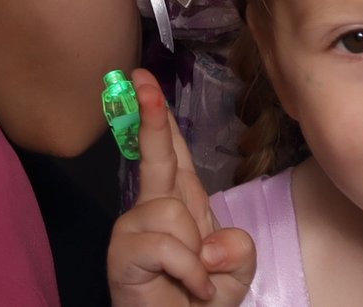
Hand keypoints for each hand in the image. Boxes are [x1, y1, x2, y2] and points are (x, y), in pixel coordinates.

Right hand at [106, 70, 254, 305]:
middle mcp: (152, 207)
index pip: (171, 152)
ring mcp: (134, 227)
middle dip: (150, 115)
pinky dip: (189, 271)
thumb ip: (238, 249)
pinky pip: (167, 245)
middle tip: (140, 77)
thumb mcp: (235, 272)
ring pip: (173, 213)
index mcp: (181, 203)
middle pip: (155, 154)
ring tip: (193, 278)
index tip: (145, 81)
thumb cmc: (200, 300)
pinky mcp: (123, 252)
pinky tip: (190, 287)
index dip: (158, 117)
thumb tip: (211, 243)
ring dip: (195, 253)